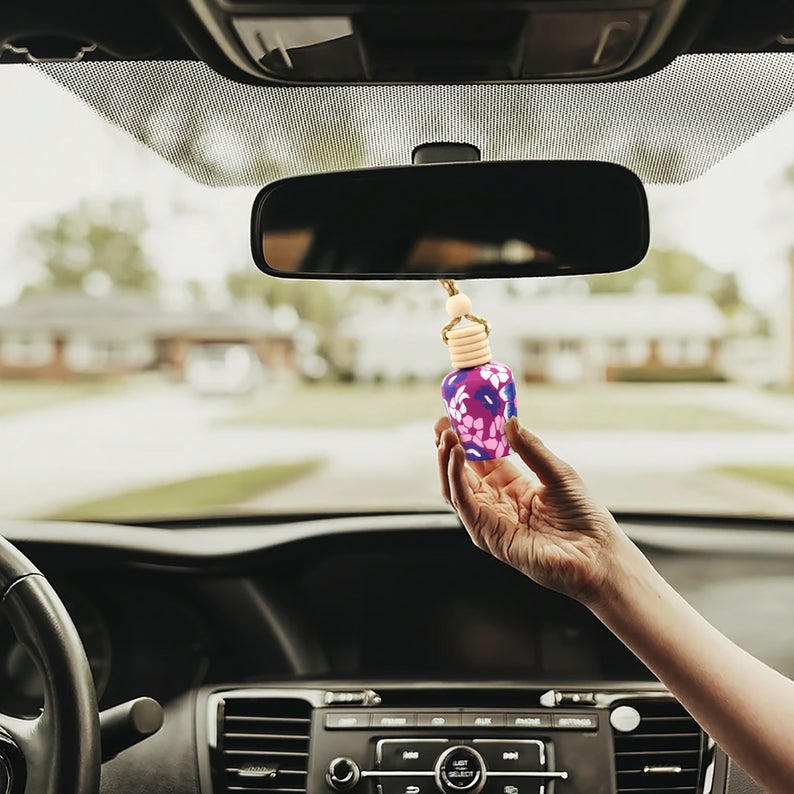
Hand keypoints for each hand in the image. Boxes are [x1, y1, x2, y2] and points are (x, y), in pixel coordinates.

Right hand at [435, 415, 635, 607]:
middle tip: (441, 424)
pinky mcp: (487, 535)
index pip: (482, 460)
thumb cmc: (584, 516)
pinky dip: (455, 478)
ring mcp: (490, 520)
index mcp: (513, 487)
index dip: (469, 439)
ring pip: (455, 489)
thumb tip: (510, 421)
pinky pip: (463, 504)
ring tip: (447, 435)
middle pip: (462, 474)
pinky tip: (457, 456)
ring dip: (446, 461)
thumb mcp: (558, 472)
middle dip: (449, 448)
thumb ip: (531, 449)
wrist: (597, 553)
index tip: (458, 417)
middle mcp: (497, 504)